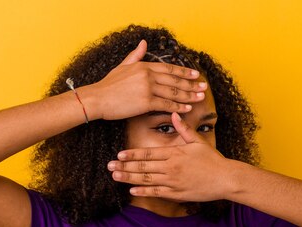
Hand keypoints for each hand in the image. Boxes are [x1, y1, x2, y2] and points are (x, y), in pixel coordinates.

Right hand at [80, 40, 207, 120]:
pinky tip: (187, 109)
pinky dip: (178, 107)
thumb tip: (144, 42)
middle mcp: (148, 75)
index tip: (195, 75)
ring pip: (173, 92)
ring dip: (189, 96)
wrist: (97, 99)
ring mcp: (147, 88)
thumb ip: (136, 56)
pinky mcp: (145, 102)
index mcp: (144, 66)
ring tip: (200, 98)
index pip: (169, 69)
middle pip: (175, 80)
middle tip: (204, 87)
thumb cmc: (108, 85)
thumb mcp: (122, 66)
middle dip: (191, 84)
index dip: (184, 72)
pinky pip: (166, 104)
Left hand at [107, 112, 235, 201]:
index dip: (132, 154)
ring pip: (146, 180)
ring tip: (115, 177)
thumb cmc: (213, 159)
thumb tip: (173, 113)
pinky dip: (144, 191)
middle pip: (143, 167)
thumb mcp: (198, 141)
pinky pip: (157, 192)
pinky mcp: (177, 194)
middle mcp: (171, 167)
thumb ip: (183, 128)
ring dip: (129, 178)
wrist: (226, 179)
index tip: (118, 155)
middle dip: (124, 167)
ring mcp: (173, 182)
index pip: (148, 153)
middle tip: (109, 167)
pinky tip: (132, 191)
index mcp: (174, 153)